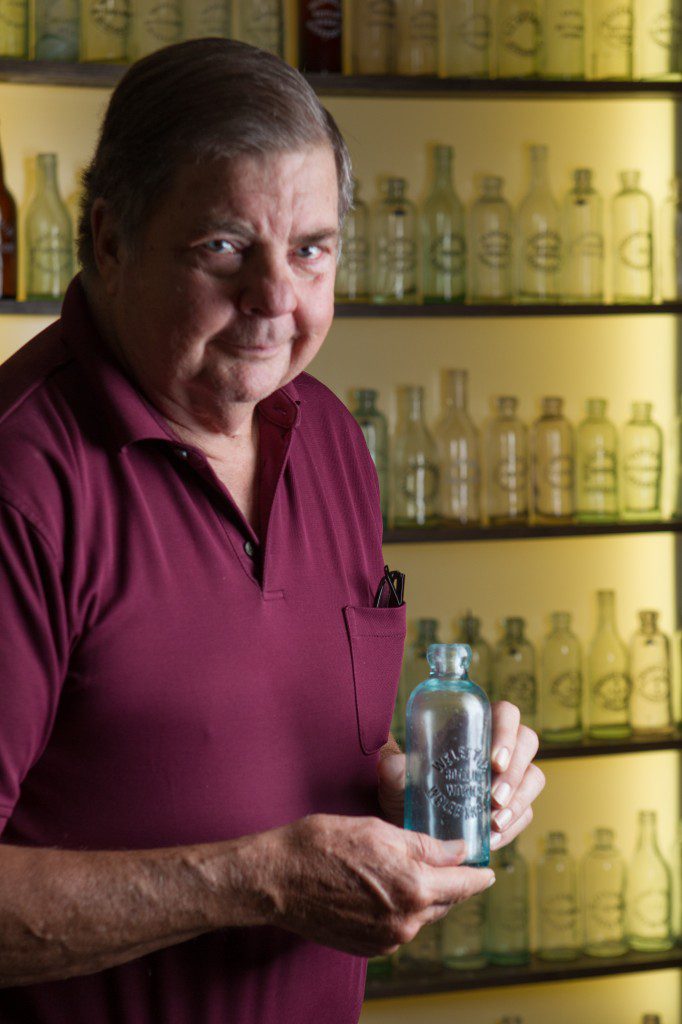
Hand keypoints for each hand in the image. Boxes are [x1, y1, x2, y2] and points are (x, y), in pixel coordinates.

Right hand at [259, 814, 493, 956]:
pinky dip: (399, 910)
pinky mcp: (370, 948)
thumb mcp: (378, 830)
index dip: (479, 874)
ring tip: (403, 870)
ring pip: (421, 915)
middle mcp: (406, 920)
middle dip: (448, 882)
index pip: (464, 884)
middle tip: (446, 862)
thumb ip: (424, 844)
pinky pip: (399, 928)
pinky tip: (381, 889)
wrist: (278, 879)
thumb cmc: (323, 845)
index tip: (489, 870)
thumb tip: (459, 850)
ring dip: (421, 895)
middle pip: (444, 901)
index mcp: (414, 886)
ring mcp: (388, 939)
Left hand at [376, 703, 544, 849]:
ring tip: (494, 822)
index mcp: (475, 724)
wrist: (410, 824)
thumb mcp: (396, 778)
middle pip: (527, 743)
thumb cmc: (406, 790)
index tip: (494, 761)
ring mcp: (510, 776)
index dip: (507, 733)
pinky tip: (493, 837)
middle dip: (515, 772)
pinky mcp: (514, 806)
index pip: (506, 714)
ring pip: (533, 777)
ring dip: (519, 800)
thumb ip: (393, 769)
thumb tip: (392, 765)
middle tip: (494, 798)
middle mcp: (498, 746)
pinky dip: (513, 825)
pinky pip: (526, 812)